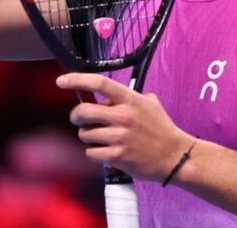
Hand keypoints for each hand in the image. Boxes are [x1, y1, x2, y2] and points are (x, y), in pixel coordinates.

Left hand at [57, 73, 193, 181]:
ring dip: (88, 136)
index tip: (62, 81)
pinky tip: (106, 151)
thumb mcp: (149, 103)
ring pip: (85, 134)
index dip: (77, 80)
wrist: (174, 156)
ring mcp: (119, 137)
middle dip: (76, 116)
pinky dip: (95, 152)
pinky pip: (91, 152)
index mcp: (130, 99)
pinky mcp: (117, 156)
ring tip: (102, 138)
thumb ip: (128, 97)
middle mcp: (123, 116)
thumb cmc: (160, 128)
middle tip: (79, 119)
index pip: (99, 83)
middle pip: (83, 111)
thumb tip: (106, 96)